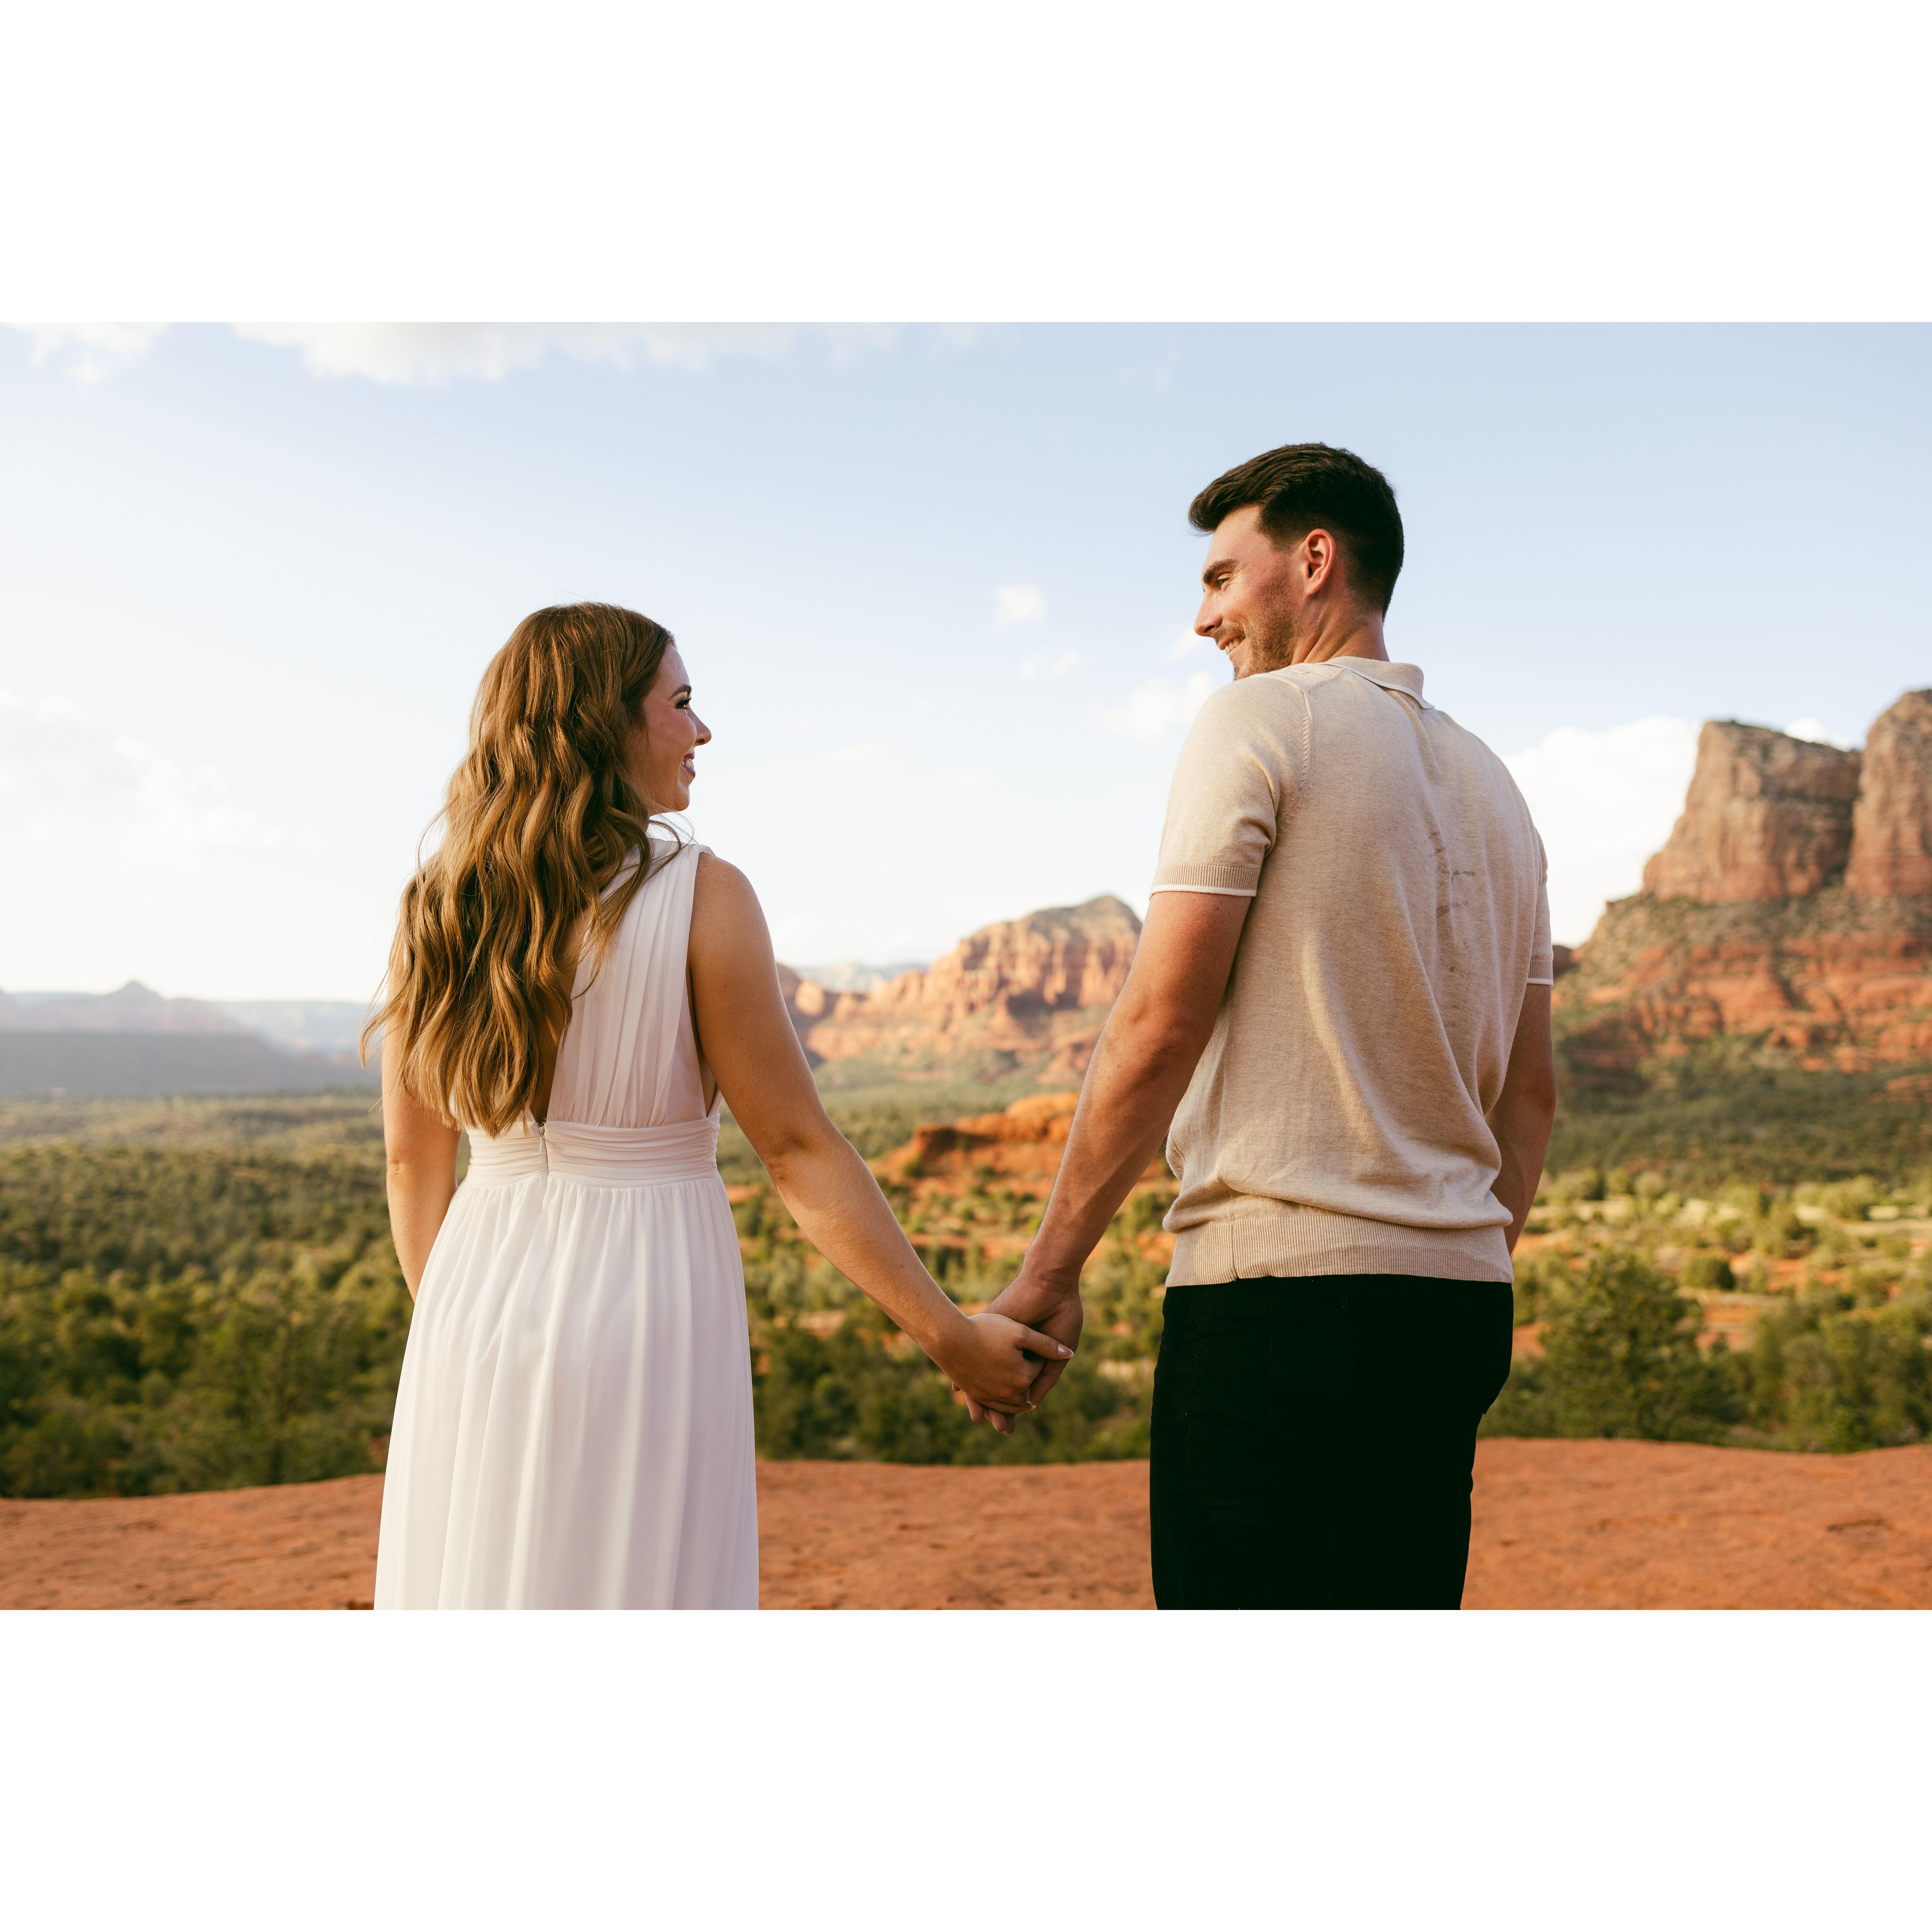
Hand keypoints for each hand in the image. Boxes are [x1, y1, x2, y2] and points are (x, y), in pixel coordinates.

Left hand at [961, 1268, 1084, 1434]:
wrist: (1051, 1284)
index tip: (1009, 1427)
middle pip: (998, 1384)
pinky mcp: (988, 1326)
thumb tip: (1033, 1401)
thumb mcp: (1058, 1349)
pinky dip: (965, 1369)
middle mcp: (1010, 1348)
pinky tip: (958, 1389)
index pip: (1017, 1386)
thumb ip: (1047, 1375)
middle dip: (997, 1407)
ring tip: (978, 1417)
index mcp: (1028, 1354)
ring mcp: (998, 1338)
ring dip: (980, 1395)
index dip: (1014, 1407)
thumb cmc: (1061, 1313)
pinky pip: (972, 1351)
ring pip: (983, 1372)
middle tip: (996, 1429)